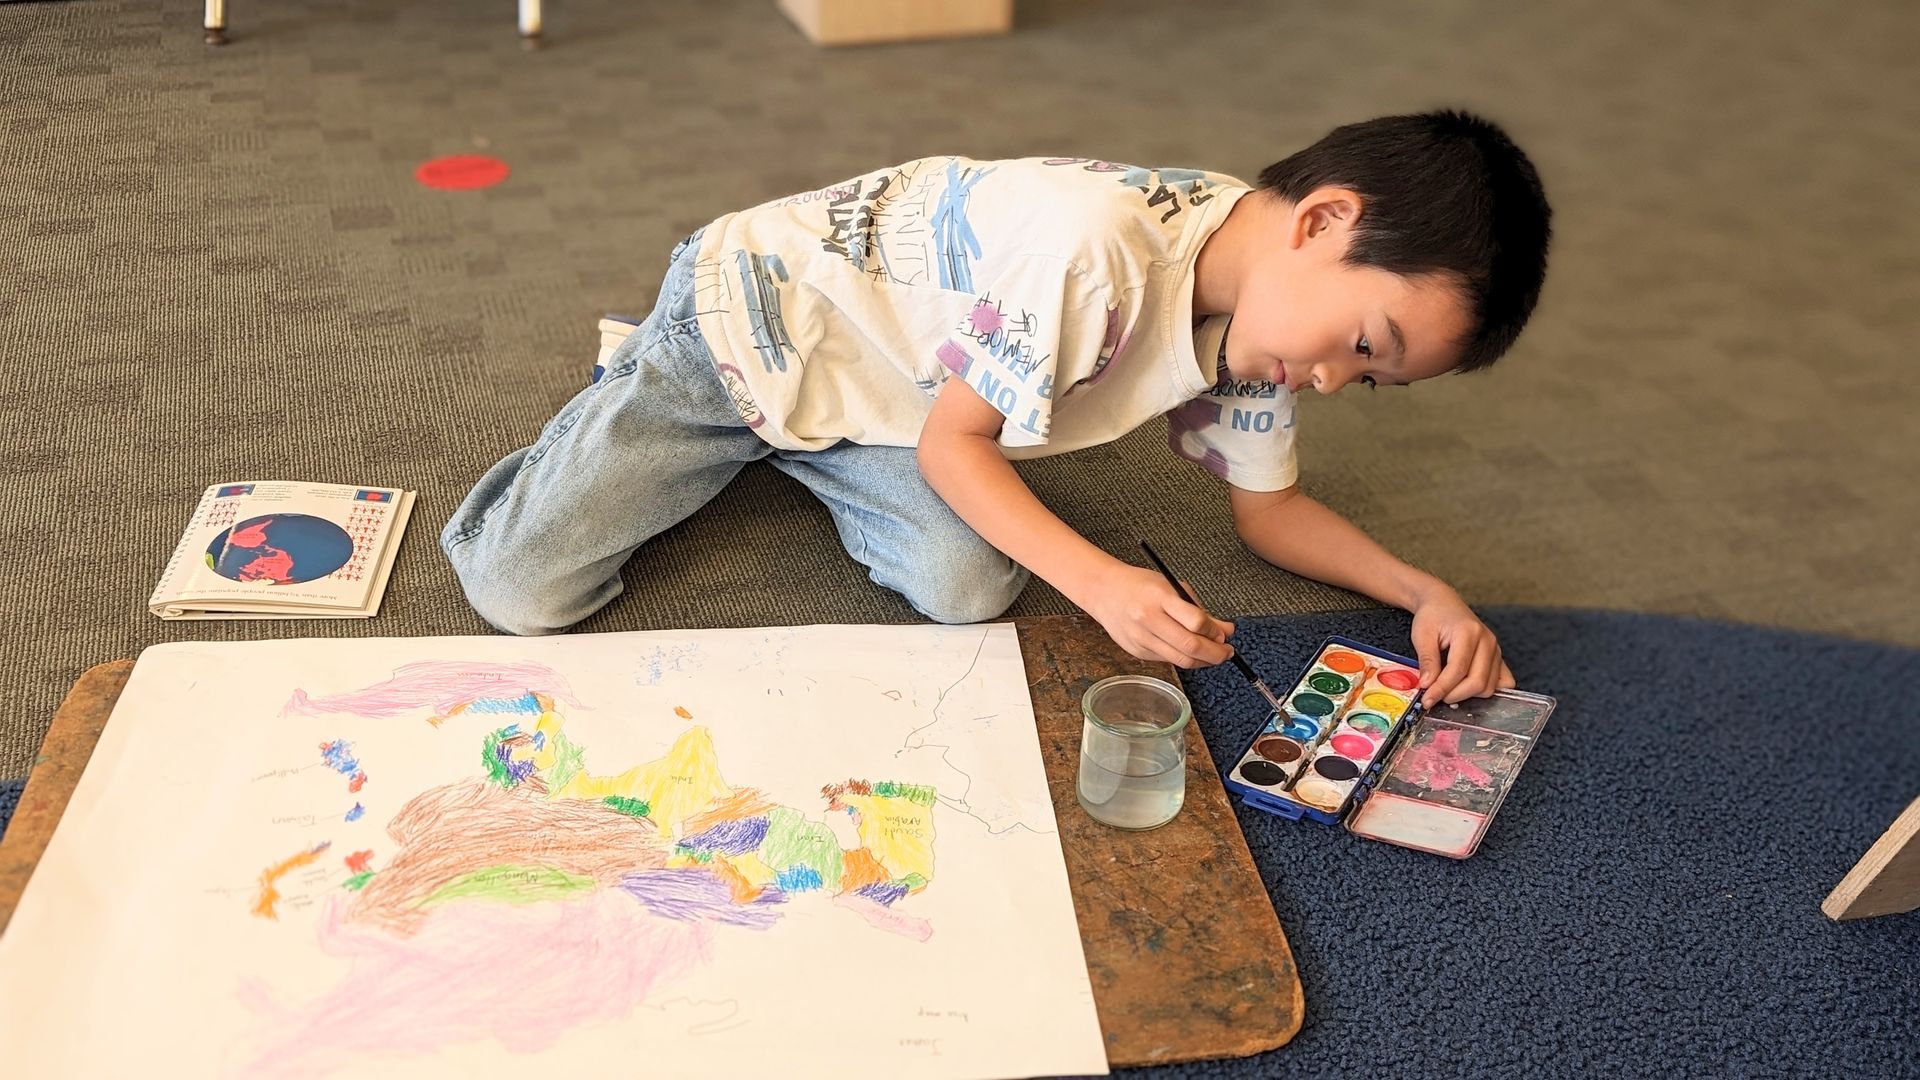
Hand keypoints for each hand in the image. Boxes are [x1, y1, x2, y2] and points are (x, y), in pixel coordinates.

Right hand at [1083, 564, 1236, 668]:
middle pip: (1190, 647)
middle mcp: (1148, 620)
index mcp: (1159, 598)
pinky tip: (1190, 651)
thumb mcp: (1173, 588)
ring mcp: (1141, 639)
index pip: (1195, 622)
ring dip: (1203, 661)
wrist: (1105, 592)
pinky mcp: (1137, 652)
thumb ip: (1199, 611)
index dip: (1215, 632)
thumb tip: (1226, 631)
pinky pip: (1168, 660)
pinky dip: (1184, 658)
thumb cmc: (1141, 586)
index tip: (1225, 633)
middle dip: (1216, 654)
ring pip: (1181, 660)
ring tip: (1214, 654)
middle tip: (1227, 652)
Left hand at [1410, 588, 1515, 703]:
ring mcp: (1496, 650)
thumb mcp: (1422, 635)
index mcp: (1469, 632)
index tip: (1427, 699)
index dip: (1442, 689)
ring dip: (1468, 695)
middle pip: (1478, 682)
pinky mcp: (1499, 657)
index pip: (1458, 670)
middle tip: (1435, 696)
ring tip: (1448, 689)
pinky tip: (1467, 687)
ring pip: (1489, 687)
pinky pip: (1502, 683)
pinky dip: (1486, 690)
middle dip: (1454, 695)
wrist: (1443, 604)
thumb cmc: (1433, 616)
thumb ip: (1427, 661)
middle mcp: (1488, 641)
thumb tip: (1427, 686)